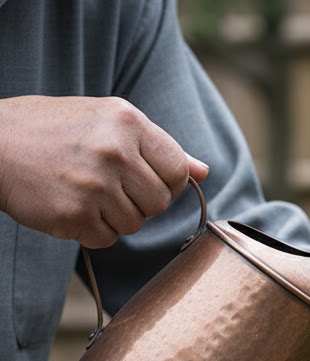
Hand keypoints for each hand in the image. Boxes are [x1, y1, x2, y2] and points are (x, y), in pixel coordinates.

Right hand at [0, 95, 207, 247]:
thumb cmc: (53, 132)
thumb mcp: (106, 122)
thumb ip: (158, 147)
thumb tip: (203, 171)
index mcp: (127, 121)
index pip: (178, 171)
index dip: (166, 183)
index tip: (142, 178)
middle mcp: (114, 151)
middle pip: (160, 203)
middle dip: (139, 202)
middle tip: (105, 184)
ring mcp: (94, 185)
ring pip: (135, 225)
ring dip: (113, 217)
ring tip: (84, 191)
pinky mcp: (75, 215)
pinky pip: (107, 239)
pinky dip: (91, 231)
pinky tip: (70, 205)